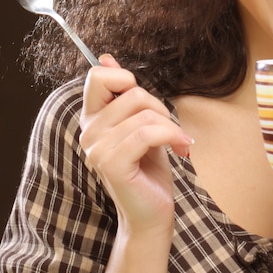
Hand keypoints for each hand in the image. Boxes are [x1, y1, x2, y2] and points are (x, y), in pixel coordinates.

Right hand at [79, 54, 192, 235]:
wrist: (152, 214)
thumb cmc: (149, 168)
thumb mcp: (141, 123)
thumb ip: (124, 94)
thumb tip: (106, 58)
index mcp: (94, 119)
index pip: (98, 77)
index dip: (125, 79)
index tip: (144, 103)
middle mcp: (89, 132)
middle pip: (133, 93)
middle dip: (160, 108)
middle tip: (169, 130)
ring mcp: (97, 149)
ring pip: (145, 114)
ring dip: (170, 127)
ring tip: (177, 143)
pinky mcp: (111, 164)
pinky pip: (147, 133)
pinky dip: (172, 137)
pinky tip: (183, 149)